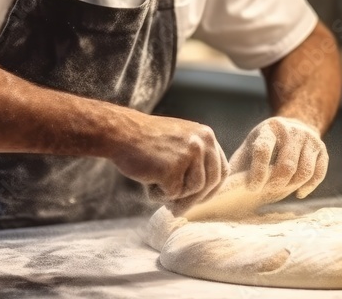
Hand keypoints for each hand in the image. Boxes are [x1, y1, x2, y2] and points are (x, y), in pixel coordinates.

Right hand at [109, 114, 228, 211]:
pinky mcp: (172, 169)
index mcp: (206, 135)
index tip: (199, 199)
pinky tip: (147, 180)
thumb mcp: (180, 140)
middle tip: (177, 208)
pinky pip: (172, 194)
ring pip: (193, 191)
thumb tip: (205, 194)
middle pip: (210, 183)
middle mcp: (202, 143)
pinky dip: (158, 194)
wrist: (120, 133)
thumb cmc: (146, 141)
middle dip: (195, 199)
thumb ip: (196, 160)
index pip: (221, 169)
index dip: (212, 188)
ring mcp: (188, 155)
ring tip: (155, 181)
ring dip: (174, 195)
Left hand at [228, 116, 327, 199]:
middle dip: (276, 183)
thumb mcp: (248, 150)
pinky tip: (298, 193)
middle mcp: (291, 130)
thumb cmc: (263, 146)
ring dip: (292, 186)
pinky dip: (308, 187)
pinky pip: (318, 173)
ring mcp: (309, 138)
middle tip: (268, 191)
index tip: (253, 188)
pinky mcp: (321, 148)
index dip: (258, 172)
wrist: (292, 128)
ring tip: (280, 191)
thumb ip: (238, 167)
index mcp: (269, 128)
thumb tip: (220, 192)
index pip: (264, 150)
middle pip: (287, 165)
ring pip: (304, 171)